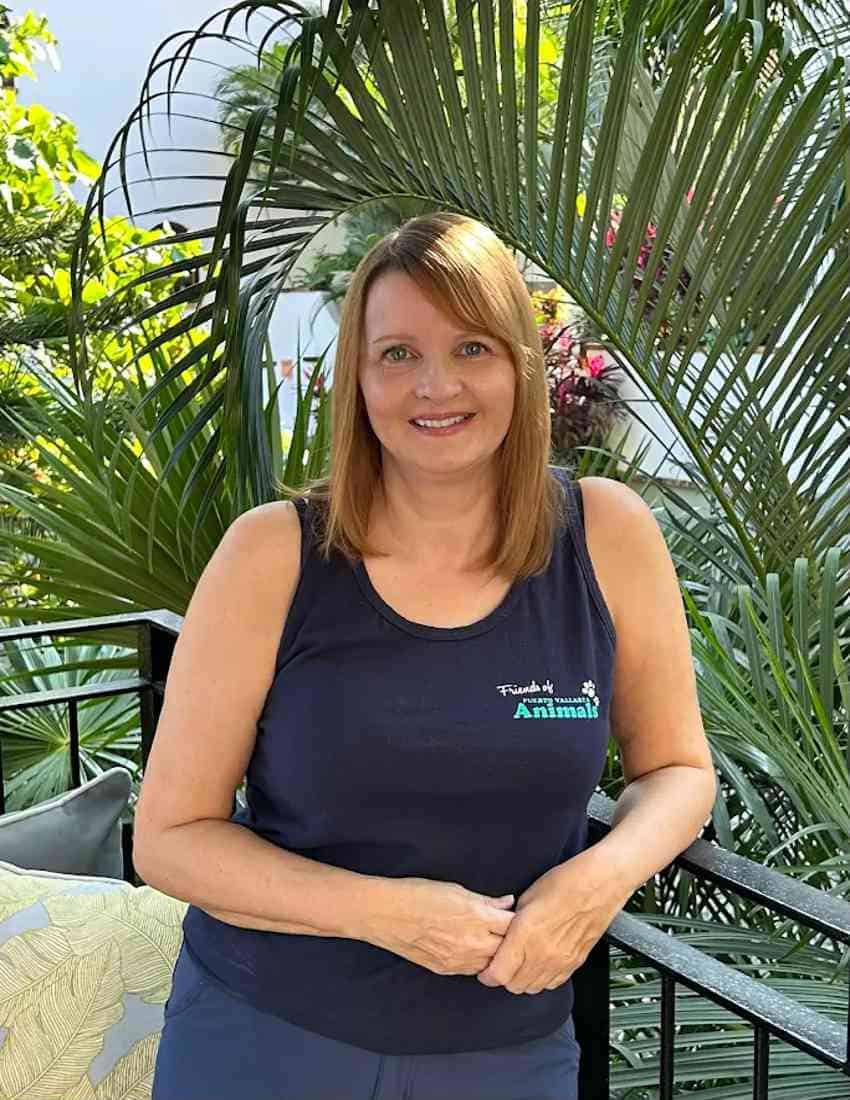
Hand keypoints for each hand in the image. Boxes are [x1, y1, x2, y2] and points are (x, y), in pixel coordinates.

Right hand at [364, 877, 516, 975]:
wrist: (386, 914)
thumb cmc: (418, 894)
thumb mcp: (456, 890)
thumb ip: (485, 900)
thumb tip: (507, 903)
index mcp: (477, 916)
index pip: (513, 925)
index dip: (519, 921)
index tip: (521, 917)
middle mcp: (472, 941)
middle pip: (508, 948)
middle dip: (513, 941)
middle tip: (513, 934)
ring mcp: (460, 959)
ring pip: (492, 964)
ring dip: (496, 955)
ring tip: (495, 943)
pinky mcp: (447, 970)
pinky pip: (473, 970)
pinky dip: (479, 962)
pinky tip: (475, 950)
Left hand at [476, 847, 631, 993]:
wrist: (598, 885)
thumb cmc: (564, 883)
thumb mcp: (527, 897)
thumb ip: (512, 922)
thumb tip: (503, 933)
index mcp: (526, 935)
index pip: (499, 973)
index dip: (487, 974)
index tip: (485, 970)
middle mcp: (542, 953)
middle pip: (514, 985)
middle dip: (503, 977)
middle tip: (501, 965)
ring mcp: (560, 960)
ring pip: (533, 988)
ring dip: (522, 980)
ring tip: (520, 965)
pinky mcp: (575, 962)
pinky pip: (553, 983)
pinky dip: (542, 979)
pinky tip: (540, 964)